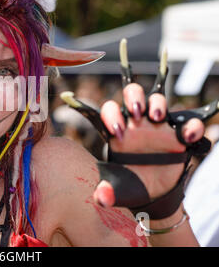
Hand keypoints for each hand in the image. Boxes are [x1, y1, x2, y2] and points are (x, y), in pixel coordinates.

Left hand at [60, 40, 215, 211]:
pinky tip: (186, 139)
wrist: (153, 196)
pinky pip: (188, 124)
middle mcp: (136, 125)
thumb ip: (105, 194)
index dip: (111, 115)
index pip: (110, 111)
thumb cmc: (130, 186)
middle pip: (134, 95)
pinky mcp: (179, 138)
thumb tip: (102, 197)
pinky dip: (191, 127)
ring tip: (157, 117)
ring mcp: (158, 128)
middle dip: (134, 97)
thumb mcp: (115, 191)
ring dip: (158, 104)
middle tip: (137, 112)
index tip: (117, 131)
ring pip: (158, 102)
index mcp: (118, 132)